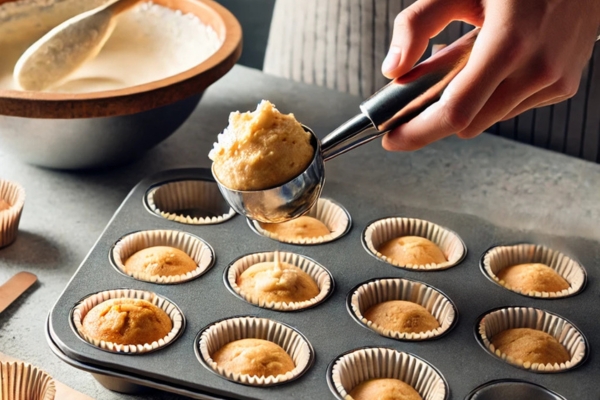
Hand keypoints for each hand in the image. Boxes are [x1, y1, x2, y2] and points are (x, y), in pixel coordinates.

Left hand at [380, 0, 599, 150]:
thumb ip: (416, 24)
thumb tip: (393, 68)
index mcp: (509, 43)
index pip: (455, 111)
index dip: (418, 131)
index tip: (393, 138)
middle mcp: (537, 69)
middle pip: (468, 124)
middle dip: (437, 115)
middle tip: (421, 90)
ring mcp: (554, 81)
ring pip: (488, 119)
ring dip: (468, 103)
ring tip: (466, 63)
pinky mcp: (563, 87)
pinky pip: (512, 108)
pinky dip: (493, 96)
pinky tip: (493, 65)